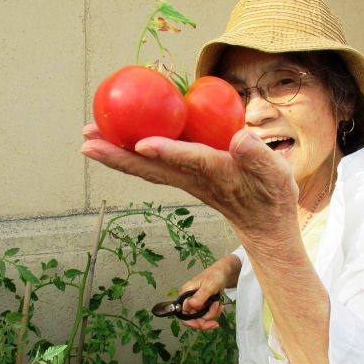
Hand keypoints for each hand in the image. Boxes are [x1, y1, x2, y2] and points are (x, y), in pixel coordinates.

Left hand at [81, 124, 298, 239]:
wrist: (264, 225)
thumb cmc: (272, 197)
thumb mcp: (276, 174)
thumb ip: (258, 156)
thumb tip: (240, 138)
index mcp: (217, 173)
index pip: (190, 160)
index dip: (167, 152)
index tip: (142, 144)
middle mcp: (194, 178)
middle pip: (150, 168)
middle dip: (118, 156)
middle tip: (86, 142)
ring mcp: (186, 179)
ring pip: (145, 167)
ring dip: (115, 155)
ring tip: (88, 137)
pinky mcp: (184, 176)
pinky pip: (152, 164)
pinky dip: (129, 153)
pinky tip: (117, 139)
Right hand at [178, 254, 241, 330]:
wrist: (224, 272)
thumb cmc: (215, 276)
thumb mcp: (208, 286)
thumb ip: (200, 296)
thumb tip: (190, 306)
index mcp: (186, 294)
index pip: (183, 313)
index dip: (191, 322)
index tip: (201, 324)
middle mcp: (189, 299)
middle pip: (192, 318)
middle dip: (205, 319)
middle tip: (215, 319)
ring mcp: (196, 302)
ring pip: (201, 317)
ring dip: (212, 314)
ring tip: (219, 305)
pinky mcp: (203, 304)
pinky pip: (207, 314)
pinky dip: (214, 312)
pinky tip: (220, 306)